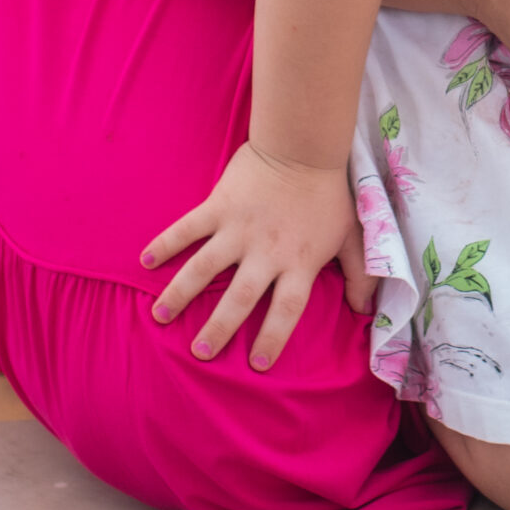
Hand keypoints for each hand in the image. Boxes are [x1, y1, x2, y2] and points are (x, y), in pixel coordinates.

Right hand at [141, 141, 352, 368]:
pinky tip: (145, 261)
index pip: (286, 309)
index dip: (273, 338)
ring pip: (204, 268)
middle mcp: (266, 251)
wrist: (303, 145)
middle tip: (200, 353)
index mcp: (299, 261)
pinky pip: (186, 228)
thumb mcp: (353, 234)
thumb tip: (365, 310)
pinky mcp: (218, 206)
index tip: (258, 365)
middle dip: (219, 328)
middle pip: (240, 298)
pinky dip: (165, 244)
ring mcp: (238, 229)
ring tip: (160, 317)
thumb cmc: (328, 192)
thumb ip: (359, 273)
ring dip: (180, 294)